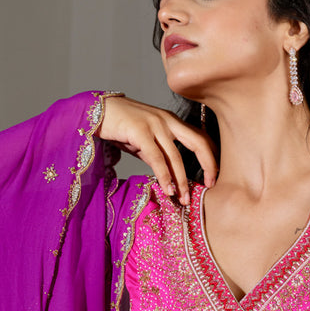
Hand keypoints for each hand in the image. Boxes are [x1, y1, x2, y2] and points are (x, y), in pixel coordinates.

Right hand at [98, 95, 216, 204]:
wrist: (95, 111)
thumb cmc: (120, 127)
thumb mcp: (145, 140)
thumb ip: (160, 154)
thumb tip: (171, 176)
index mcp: (172, 121)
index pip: (200, 137)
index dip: (211, 156)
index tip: (214, 175)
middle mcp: (167, 120)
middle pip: (198, 142)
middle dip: (209, 165)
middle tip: (211, 185)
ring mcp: (154, 124)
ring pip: (177, 156)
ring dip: (183, 180)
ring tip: (185, 199)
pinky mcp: (140, 131)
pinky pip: (157, 158)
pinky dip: (165, 177)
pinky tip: (169, 190)